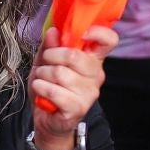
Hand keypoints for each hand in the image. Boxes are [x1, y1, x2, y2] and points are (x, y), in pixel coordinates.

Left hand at [30, 24, 115, 145]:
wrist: (45, 118)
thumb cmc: (49, 87)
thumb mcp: (45, 62)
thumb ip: (50, 46)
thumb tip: (53, 31)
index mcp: (92, 59)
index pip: (109, 41)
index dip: (98, 32)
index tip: (81, 33)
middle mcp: (96, 75)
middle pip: (74, 56)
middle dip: (50, 56)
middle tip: (45, 63)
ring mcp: (89, 93)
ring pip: (60, 73)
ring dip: (42, 75)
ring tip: (42, 80)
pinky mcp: (78, 108)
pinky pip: (55, 91)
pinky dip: (41, 88)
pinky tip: (41, 91)